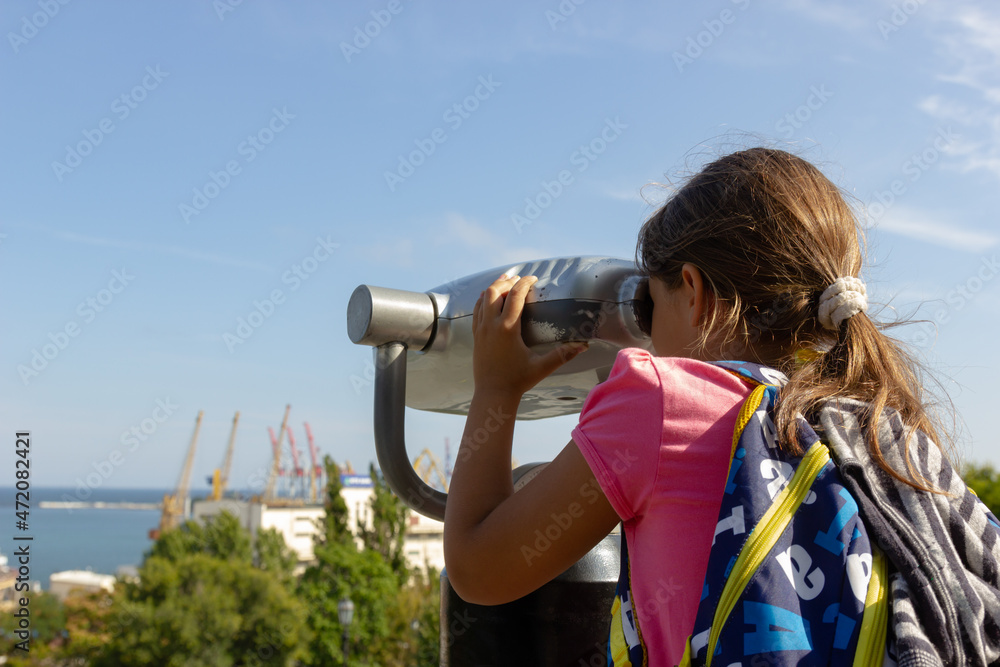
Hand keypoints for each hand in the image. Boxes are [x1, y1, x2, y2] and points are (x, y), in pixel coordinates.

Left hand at [472, 274, 587, 397]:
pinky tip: (489, 297)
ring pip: (483, 298)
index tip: (533, 278)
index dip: (524, 283)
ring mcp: (481, 329)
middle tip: (519, 279)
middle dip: (507, 281)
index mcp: (508, 329)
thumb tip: (584, 346)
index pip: (515, 296)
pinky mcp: (476, 335)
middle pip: (495, 291)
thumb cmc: (517, 381)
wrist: (492, 393)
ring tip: (505, 281)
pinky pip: (476, 310)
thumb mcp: (542, 367)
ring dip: (494, 287)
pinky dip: (483, 299)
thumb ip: (563, 355)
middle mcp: (491, 325)